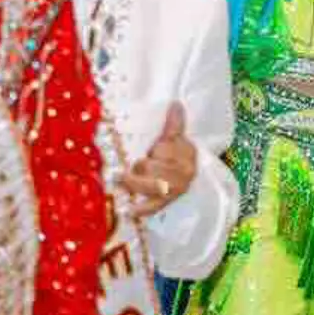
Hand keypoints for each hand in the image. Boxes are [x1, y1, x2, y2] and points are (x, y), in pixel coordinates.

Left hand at [120, 103, 195, 218]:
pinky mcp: (168, 202)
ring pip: (152, 185)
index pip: (166, 149)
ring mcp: (177, 189)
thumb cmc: (176, 154)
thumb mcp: (175, 138)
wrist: (188, 175)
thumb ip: (174, 124)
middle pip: (155, 168)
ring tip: (124, 178)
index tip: (153, 149)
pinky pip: (154, 206)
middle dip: (142, 166)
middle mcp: (185, 172)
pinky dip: (142, 209)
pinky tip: (130, 211)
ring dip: (135, 182)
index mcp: (187, 152)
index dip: (157, 150)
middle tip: (136, 164)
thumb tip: (175, 103)